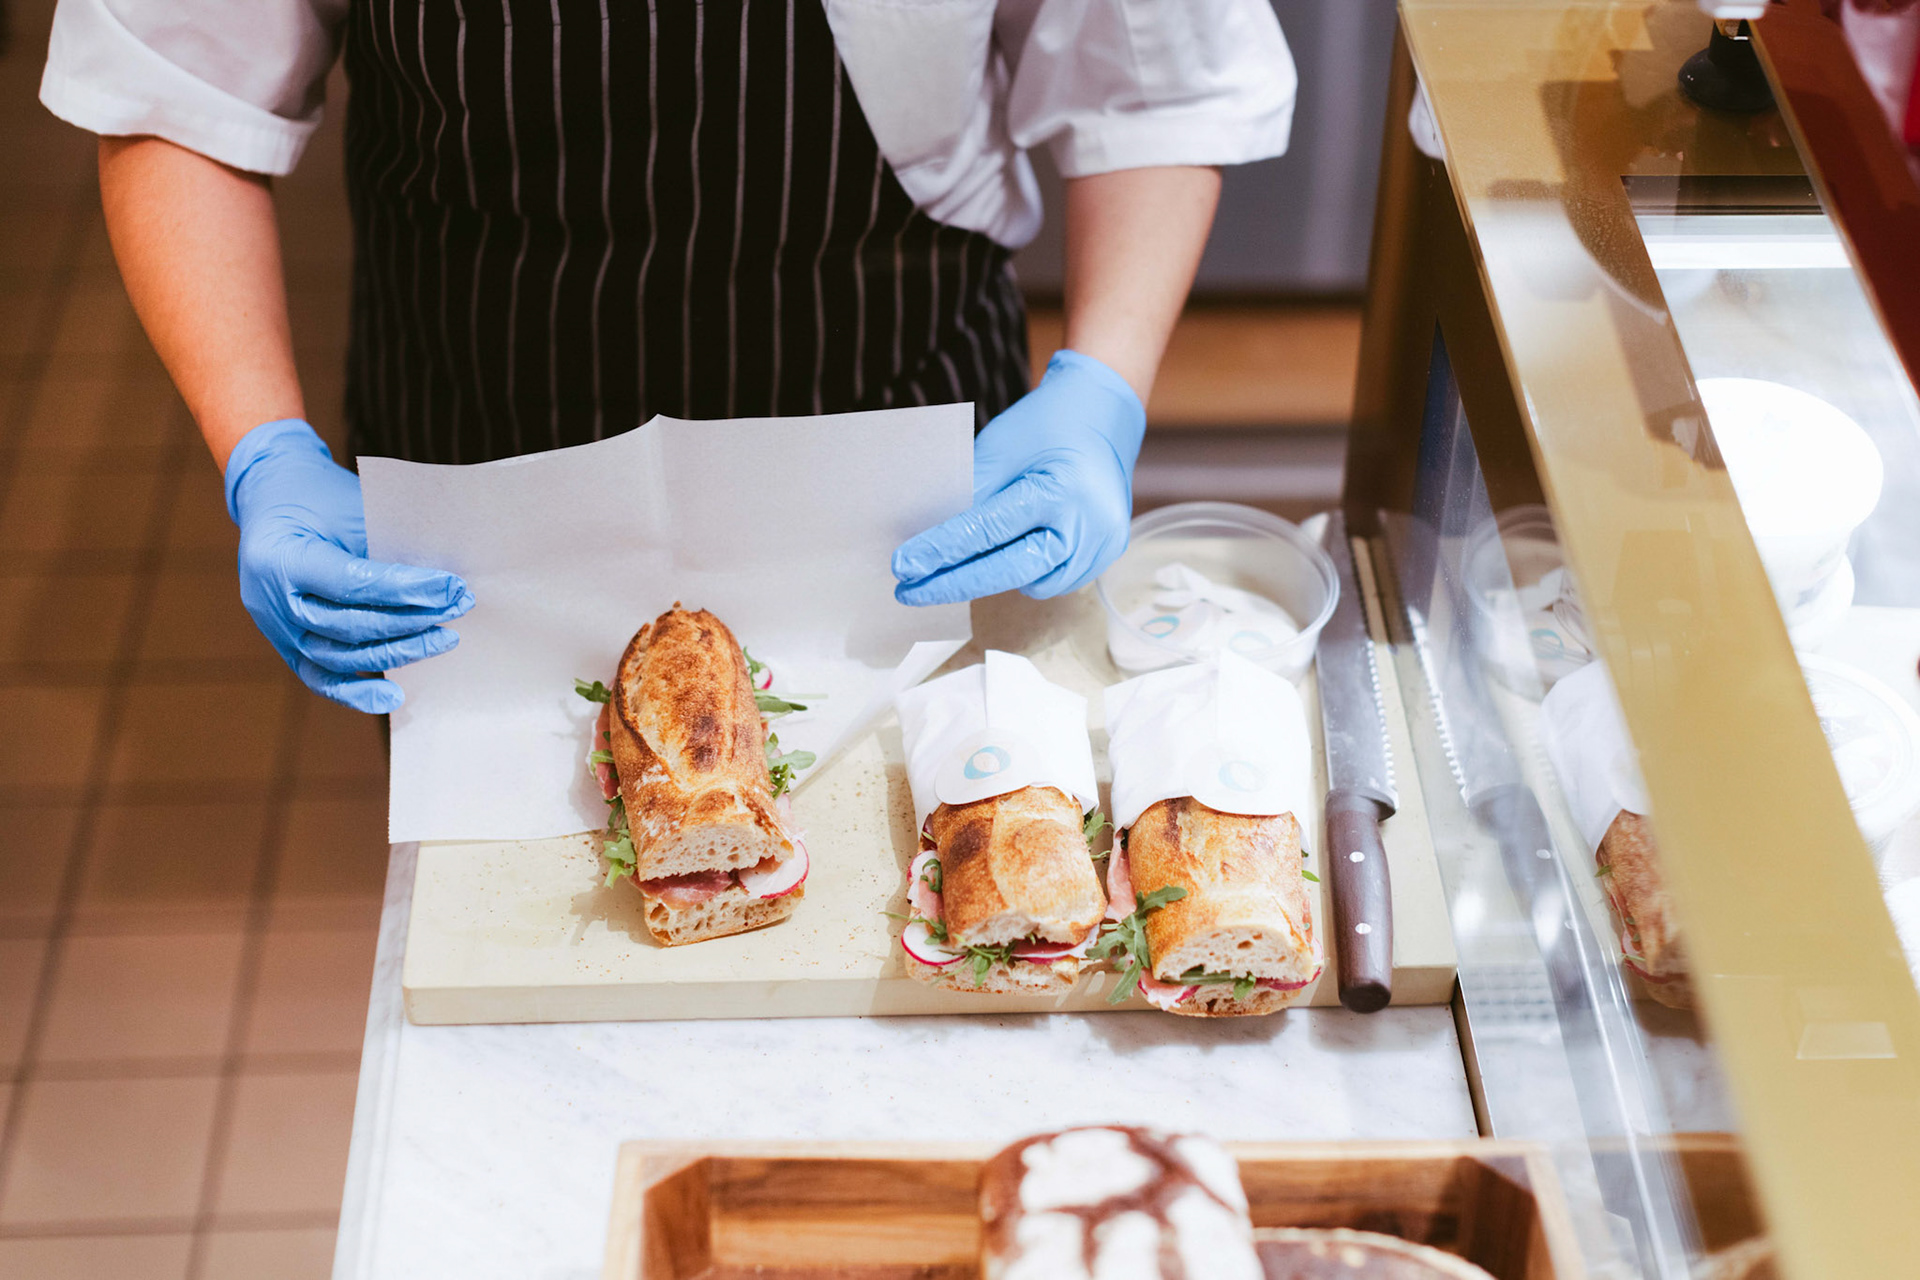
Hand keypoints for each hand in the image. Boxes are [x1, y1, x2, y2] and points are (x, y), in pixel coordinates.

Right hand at [226, 419, 472, 712]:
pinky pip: (320, 678)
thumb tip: (443, 585)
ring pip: (340, 656)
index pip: (351, 583)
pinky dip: (356, 693)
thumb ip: (387, 549)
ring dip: (399, 651)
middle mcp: (271, 600)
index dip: (405, 589)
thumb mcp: (352, 507)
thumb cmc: (320, 498)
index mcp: (281, 557)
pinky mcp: (285, 646)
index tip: (451, 587)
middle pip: (349, 625)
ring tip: (445, 637)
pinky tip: (395, 697)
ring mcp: (276, 629)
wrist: (273, 497)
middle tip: (458, 606)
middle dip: (412, 620)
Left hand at [892, 350, 1144, 604]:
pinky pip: (1054, 580)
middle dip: (954, 583)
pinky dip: (1026, 572)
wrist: (1103, 413)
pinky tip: (1012, 552)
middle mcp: (1089, 524)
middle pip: (1010, 570)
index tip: (904, 566)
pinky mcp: (1106, 554)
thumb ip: (969, 496)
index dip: (941, 551)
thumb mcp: (1000, 448)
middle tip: (910, 591)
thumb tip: (930, 540)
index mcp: (1061, 489)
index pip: (988, 530)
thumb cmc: (1048, 423)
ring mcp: (1102, 544)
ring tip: (966, 561)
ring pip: (1032, 583)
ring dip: (994, 576)